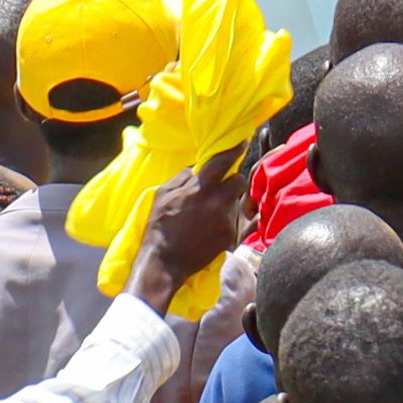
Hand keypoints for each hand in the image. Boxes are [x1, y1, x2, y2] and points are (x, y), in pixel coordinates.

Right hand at [131, 148, 251, 300]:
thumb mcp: (163, 194)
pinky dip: (232, 221)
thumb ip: (182, 177)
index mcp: (200, 187)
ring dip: (229, 203)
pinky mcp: (231, 237)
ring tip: (211, 214)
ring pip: (238, 202)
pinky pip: (239, 222)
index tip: (243, 141)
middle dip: (233, 182)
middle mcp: (217, 201)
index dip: (235, 149)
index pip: (223, 161)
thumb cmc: (159, 225)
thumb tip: (196, 168)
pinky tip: (218, 226)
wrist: (165, 261)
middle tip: (221, 189)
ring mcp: (226, 220)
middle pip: (239, 180)